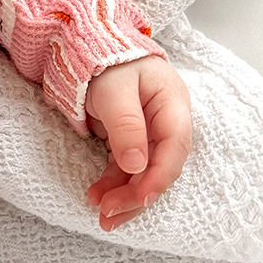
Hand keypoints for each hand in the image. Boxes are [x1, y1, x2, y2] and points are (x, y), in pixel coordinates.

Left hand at [83, 57, 192, 229]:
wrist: (89, 46)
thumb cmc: (107, 61)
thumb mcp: (114, 89)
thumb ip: (126, 125)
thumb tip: (136, 166)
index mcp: (172, 106)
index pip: (173, 148)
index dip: (158, 177)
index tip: (139, 198)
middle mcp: (165, 123)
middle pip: (158, 167)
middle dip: (135, 196)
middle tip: (109, 216)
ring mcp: (148, 133)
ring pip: (141, 173)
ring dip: (123, 196)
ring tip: (101, 216)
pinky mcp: (130, 140)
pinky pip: (125, 168)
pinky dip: (112, 184)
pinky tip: (97, 197)